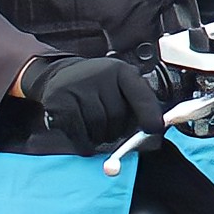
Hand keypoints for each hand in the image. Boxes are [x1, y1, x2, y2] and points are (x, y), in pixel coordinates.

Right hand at [20, 56, 163, 155]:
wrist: (59, 76)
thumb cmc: (97, 86)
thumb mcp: (119, 83)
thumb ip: (137, 100)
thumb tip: (154, 125)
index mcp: (120, 70)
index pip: (139, 93)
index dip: (149, 113)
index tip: (154, 128)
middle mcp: (100, 74)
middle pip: (117, 114)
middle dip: (117, 129)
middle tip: (113, 130)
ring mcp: (78, 87)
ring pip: (98, 125)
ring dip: (100, 136)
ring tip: (97, 130)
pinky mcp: (60, 101)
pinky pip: (79, 132)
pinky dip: (84, 142)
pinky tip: (84, 137)